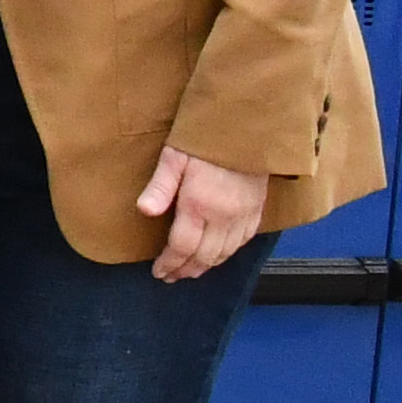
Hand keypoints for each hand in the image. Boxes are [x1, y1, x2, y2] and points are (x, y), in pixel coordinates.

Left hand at [140, 143, 267, 283]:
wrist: (247, 126)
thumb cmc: (205, 138)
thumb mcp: (174, 157)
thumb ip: (160, 186)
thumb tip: (144, 211)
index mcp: (199, 205)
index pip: (182, 246)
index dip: (169, 263)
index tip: (159, 272)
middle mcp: (224, 216)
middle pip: (204, 255)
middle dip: (186, 269)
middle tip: (172, 277)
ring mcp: (244, 214)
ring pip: (226, 252)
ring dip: (207, 266)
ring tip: (191, 272)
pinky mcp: (257, 209)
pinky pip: (244, 241)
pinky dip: (229, 253)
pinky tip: (219, 256)